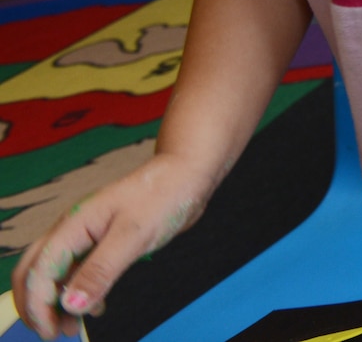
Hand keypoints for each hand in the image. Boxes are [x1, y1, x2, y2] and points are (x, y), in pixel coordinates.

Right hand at [11, 153, 211, 337]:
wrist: (188, 174)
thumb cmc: (164, 195)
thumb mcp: (133, 236)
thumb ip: (100, 270)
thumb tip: (71, 305)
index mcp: (72, 226)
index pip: (37, 273)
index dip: (37, 307)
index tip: (51, 333)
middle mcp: (73, 230)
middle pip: (34, 273)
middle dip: (37, 306)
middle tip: (55, 334)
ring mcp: (87, 235)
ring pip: (56, 274)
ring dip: (59, 303)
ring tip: (74, 328)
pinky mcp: (104, 241)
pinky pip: (78, 271)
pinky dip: (79, 292)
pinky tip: (96, 307)